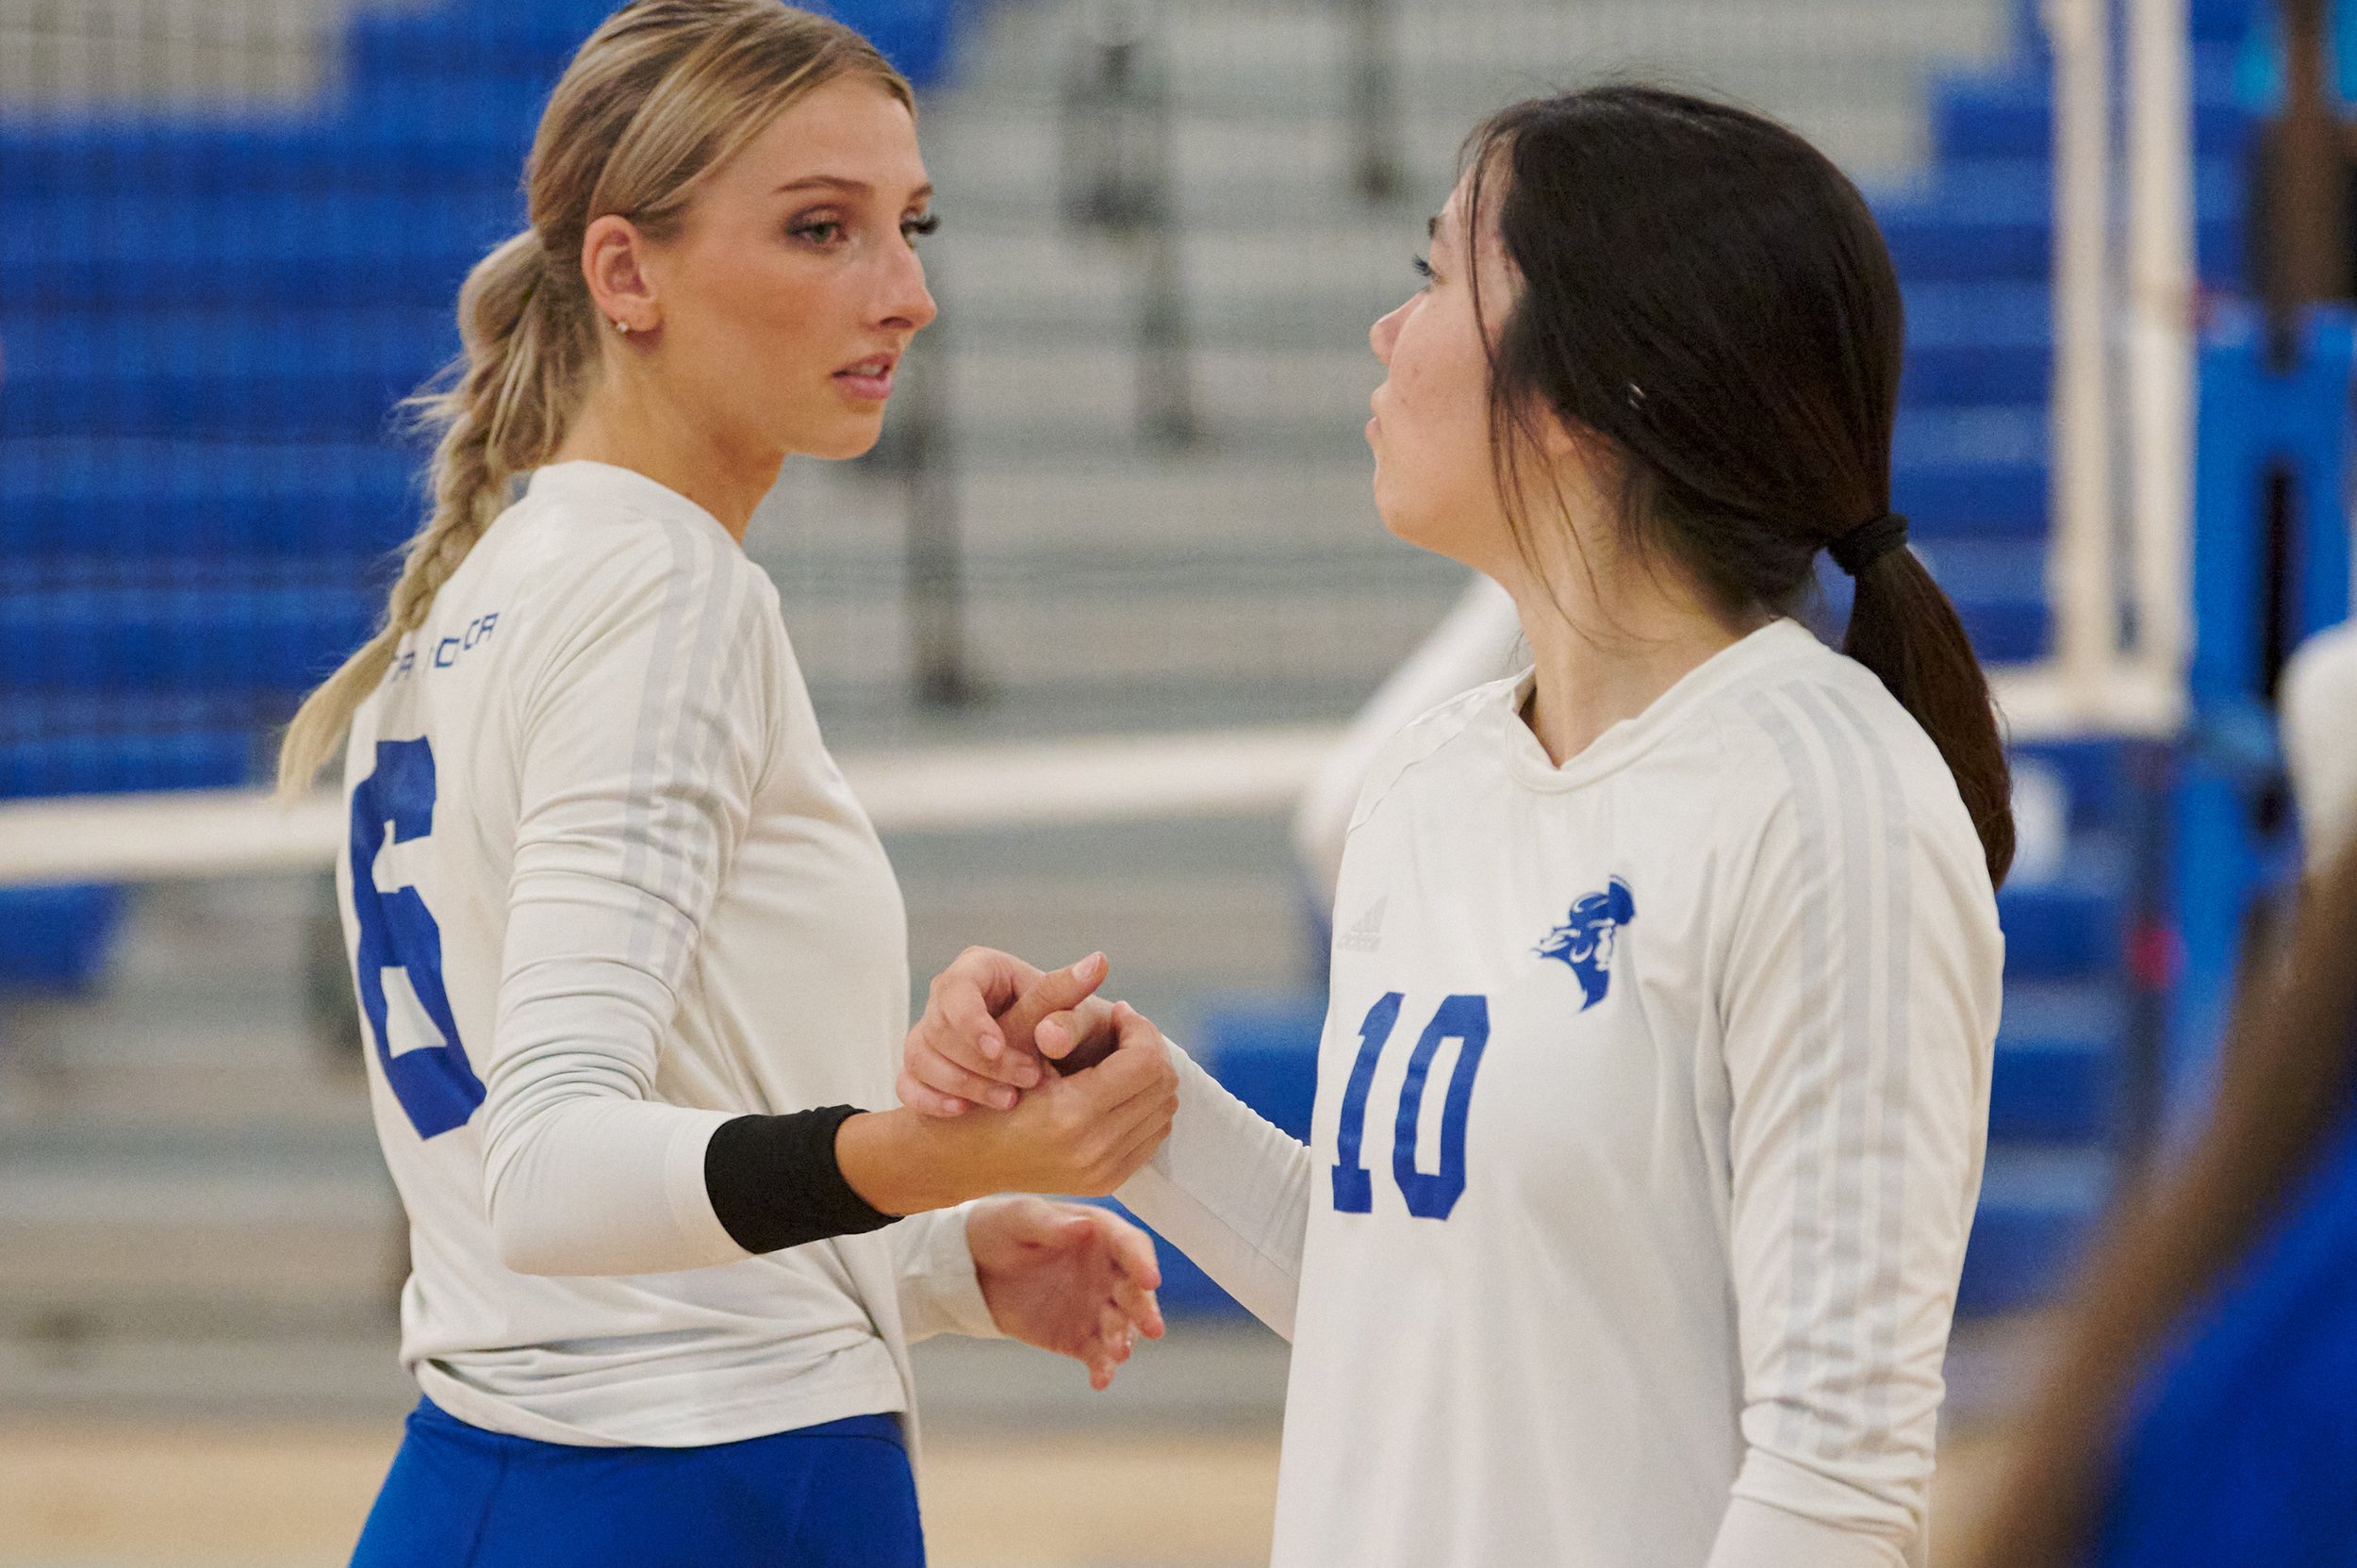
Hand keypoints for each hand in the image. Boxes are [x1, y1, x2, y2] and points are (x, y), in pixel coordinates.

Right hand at [840, 1000, 1178, 1213]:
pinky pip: (1152, 1135)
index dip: (1139, 1027)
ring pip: (1164, 1110)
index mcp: (1071, 1113)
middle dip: (1148, 1048)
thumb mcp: (1012, 1036)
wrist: (959, 1155)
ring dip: (1149, 1076)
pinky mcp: (1107, 1181)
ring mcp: (1102, 1171)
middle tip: (1122, 1030)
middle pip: (1163, 1085)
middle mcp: (1092, 1149)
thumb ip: (1057, 998)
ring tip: (1117, 1055)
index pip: (1147, 1061)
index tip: (1118, 1011)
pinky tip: (1115, 1084)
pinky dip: (1144, 1104)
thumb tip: (1100, 959)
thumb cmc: (981, 1085)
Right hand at [901, 947, 1125, 1117]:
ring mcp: (931, 1033)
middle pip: (937, 1027)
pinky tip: (961, 1112)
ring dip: (960, 1083)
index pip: (956, 989)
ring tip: (1007, 1102)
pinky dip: (929, 1099)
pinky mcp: (924, 1068)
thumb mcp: (1078, 1016)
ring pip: (919, 1056)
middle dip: (978, 1061)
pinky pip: (907, 1084)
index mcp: (980, 970)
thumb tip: (1059, 1026)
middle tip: (1027, 1081)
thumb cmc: (1073, 1030)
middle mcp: (949, 998)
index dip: (971, 1021)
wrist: (1064, 1064)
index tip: (997, 1048)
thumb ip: (1069, 1013)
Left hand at [966, 1195, 1165, 1389]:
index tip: (1150, 1279)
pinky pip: (1097, 1355)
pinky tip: (1100, 1380)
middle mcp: (1106, 1272)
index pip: (1131, 1246)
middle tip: (1152, 1328)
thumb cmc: (1000, 1229)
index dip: (1142, 1262)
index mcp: (1100, 1234)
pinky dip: (1103, 1368)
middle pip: (1135, 1291)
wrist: (972, 1268)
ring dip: (1123, 1339)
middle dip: (1144, 1309)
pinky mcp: (1079, 1337)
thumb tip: (1084, 1226)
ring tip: (1117, 1353)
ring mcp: (1095, 1307)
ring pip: (1121, 1325)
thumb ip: (1050, 1224)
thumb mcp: (1018, 1218)